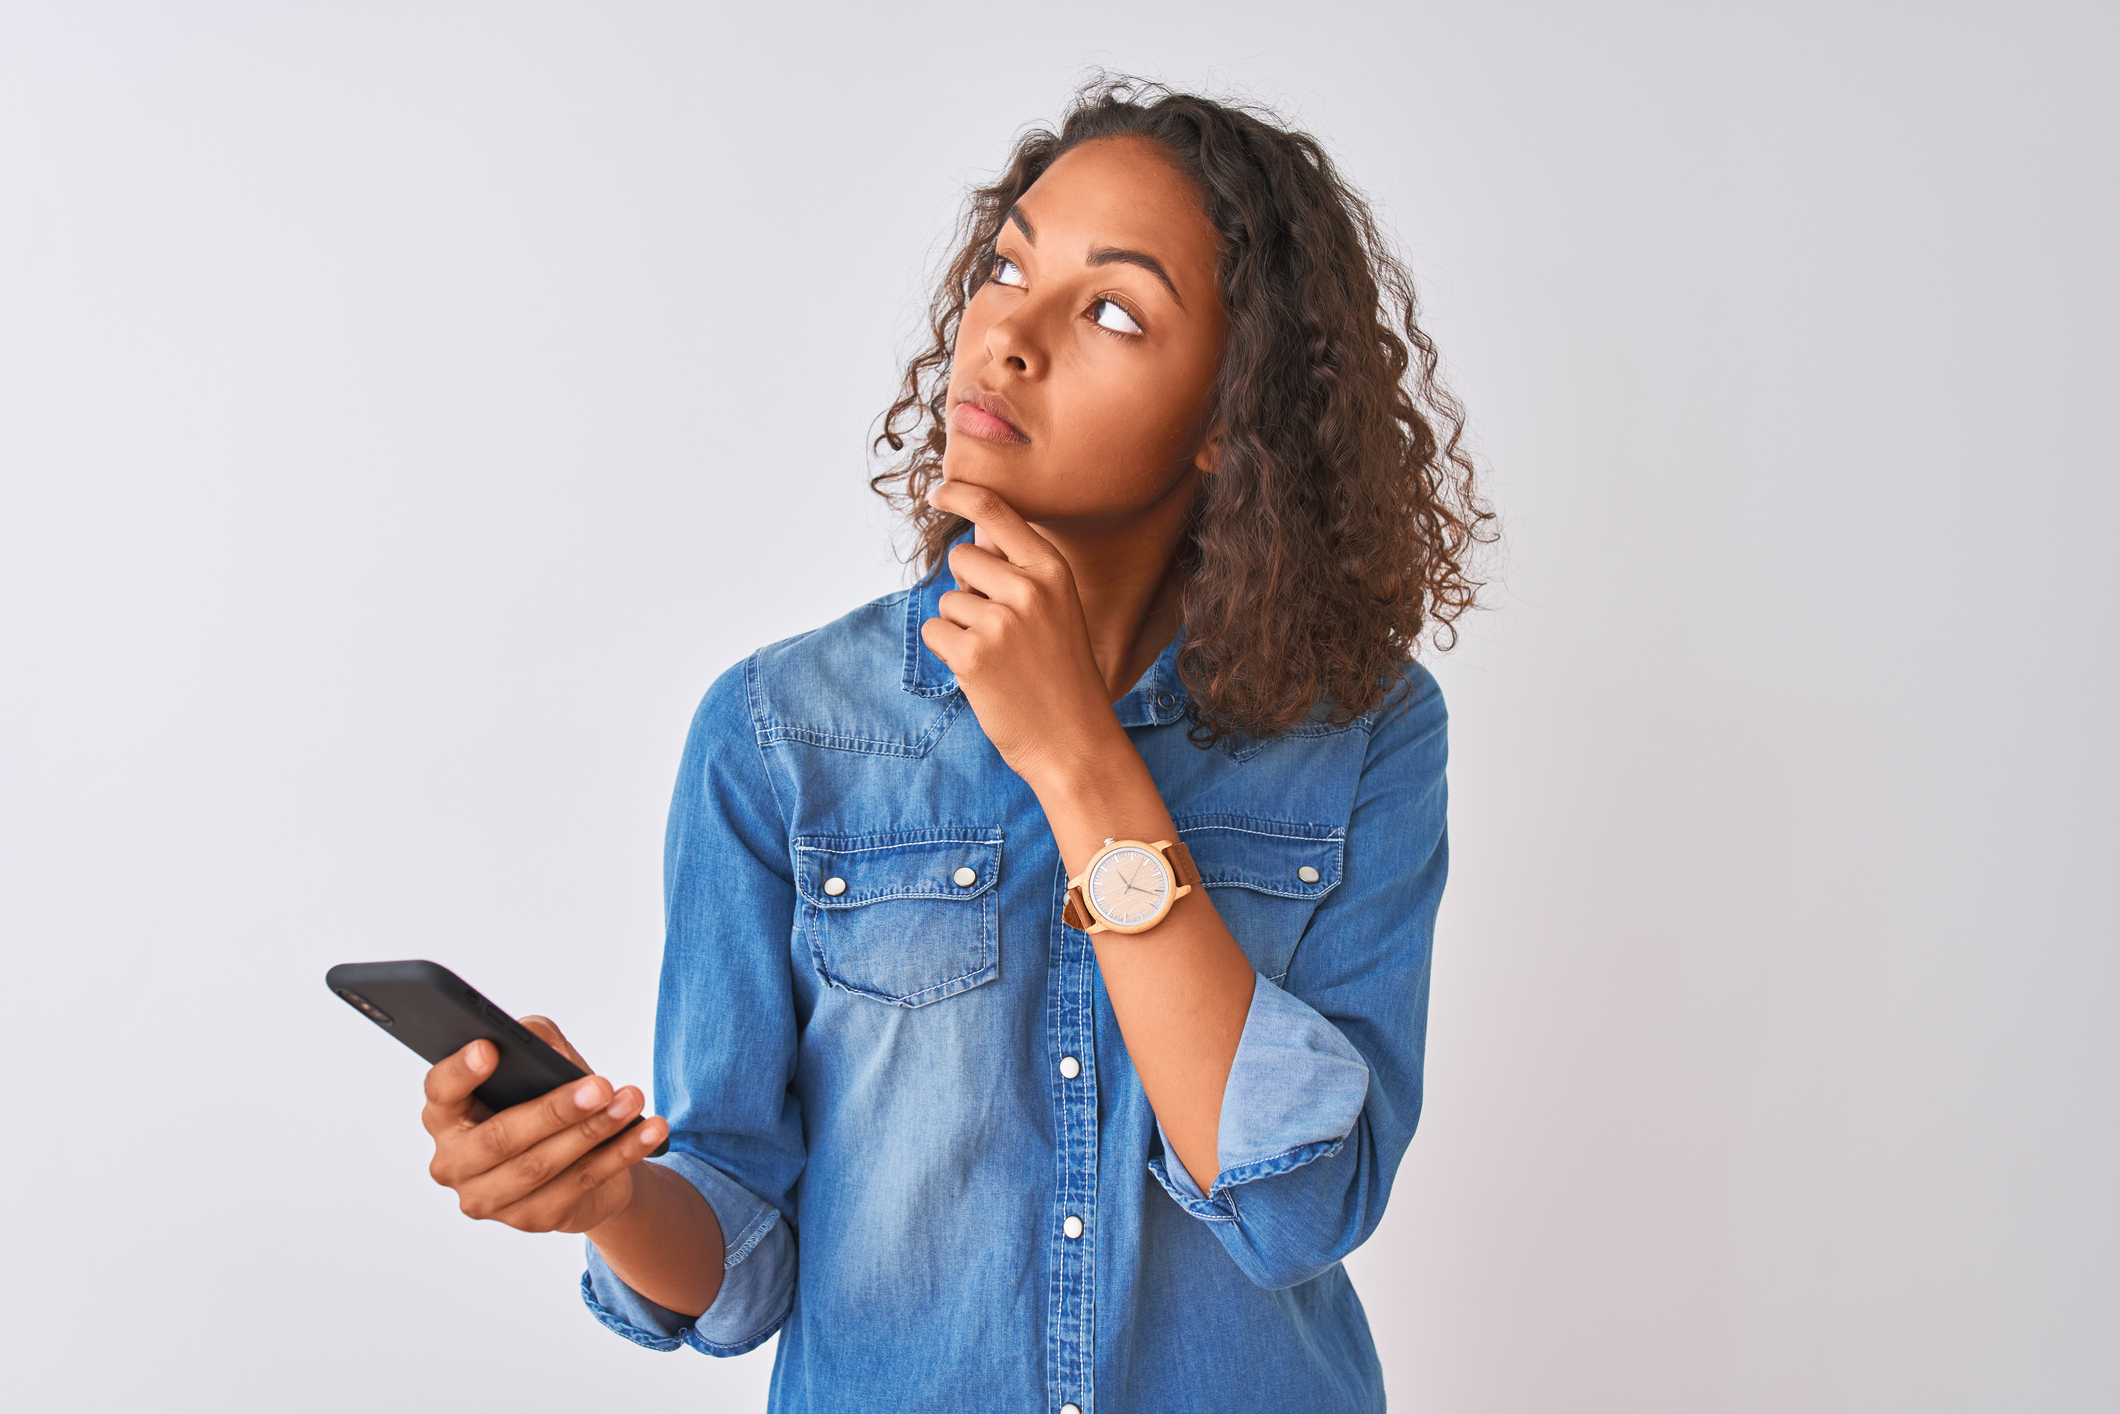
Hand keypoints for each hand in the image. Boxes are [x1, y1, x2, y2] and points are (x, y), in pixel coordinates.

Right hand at [420, 1016, 667, 1234]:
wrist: (576, 1159)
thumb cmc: (544, 1099)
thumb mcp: (539, 1063)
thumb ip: (535, 1042)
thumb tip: (546, 1048)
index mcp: (446, 1115)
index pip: (441, 1090)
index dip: (461, 1071)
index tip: (490, 1048)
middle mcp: (455, 1162)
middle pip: (502, 1137)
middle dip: (555, 1110)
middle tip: (601, 1086)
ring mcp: (489, 1198)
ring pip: (543, 1165)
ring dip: (595, 1131)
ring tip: (631, 1101)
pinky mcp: (531, 1219)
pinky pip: (580, 1184)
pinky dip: (621, 1154)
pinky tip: (649, 1131)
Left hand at [919, 480, 1129, 788]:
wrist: (1075, 744)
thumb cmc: (1062, 678)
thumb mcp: (1057, 611)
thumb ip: (1020, 572)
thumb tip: (974, 532)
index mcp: (1053, 572)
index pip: (996, 512)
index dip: (960, 495)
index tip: (937, 492)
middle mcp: (1028, 588)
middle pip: (961, 558)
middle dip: (967, 588)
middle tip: (1001, 630)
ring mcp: (1000, 621)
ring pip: (947, 600)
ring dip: (960, 627)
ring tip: (999, 659)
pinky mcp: (973, 655)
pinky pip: (935, 632)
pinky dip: (948, 653)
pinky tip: (983, 675)